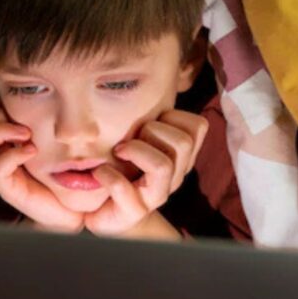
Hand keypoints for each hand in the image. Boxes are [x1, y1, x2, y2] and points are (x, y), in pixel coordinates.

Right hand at [0, 101, 83, 232]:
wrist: (74, 207)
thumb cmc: (64, 169)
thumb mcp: (55, 136)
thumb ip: (45, 115)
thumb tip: (44, 85)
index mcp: (4, 136)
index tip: (20, 99)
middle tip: (23, 117)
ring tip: (26, 132)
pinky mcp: (8, 189)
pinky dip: (13, 154)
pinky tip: (33, 151)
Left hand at [84, 110, 208, 237]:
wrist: (109, 216)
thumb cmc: (123, 171)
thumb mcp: (139, 142)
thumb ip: (148, 121)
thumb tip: (146, 83)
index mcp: (180, 157)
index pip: (198, 126)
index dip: (174, 116)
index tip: (149, 122)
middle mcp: (174, 176)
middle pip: (183, 142)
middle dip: (152, 130)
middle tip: (130, 137)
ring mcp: (156, 196)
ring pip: (163, 165)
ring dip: (135, 150)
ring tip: (117, 152)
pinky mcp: (134, 212)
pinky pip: (125, 189)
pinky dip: (109, 176)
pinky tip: (99, 173)